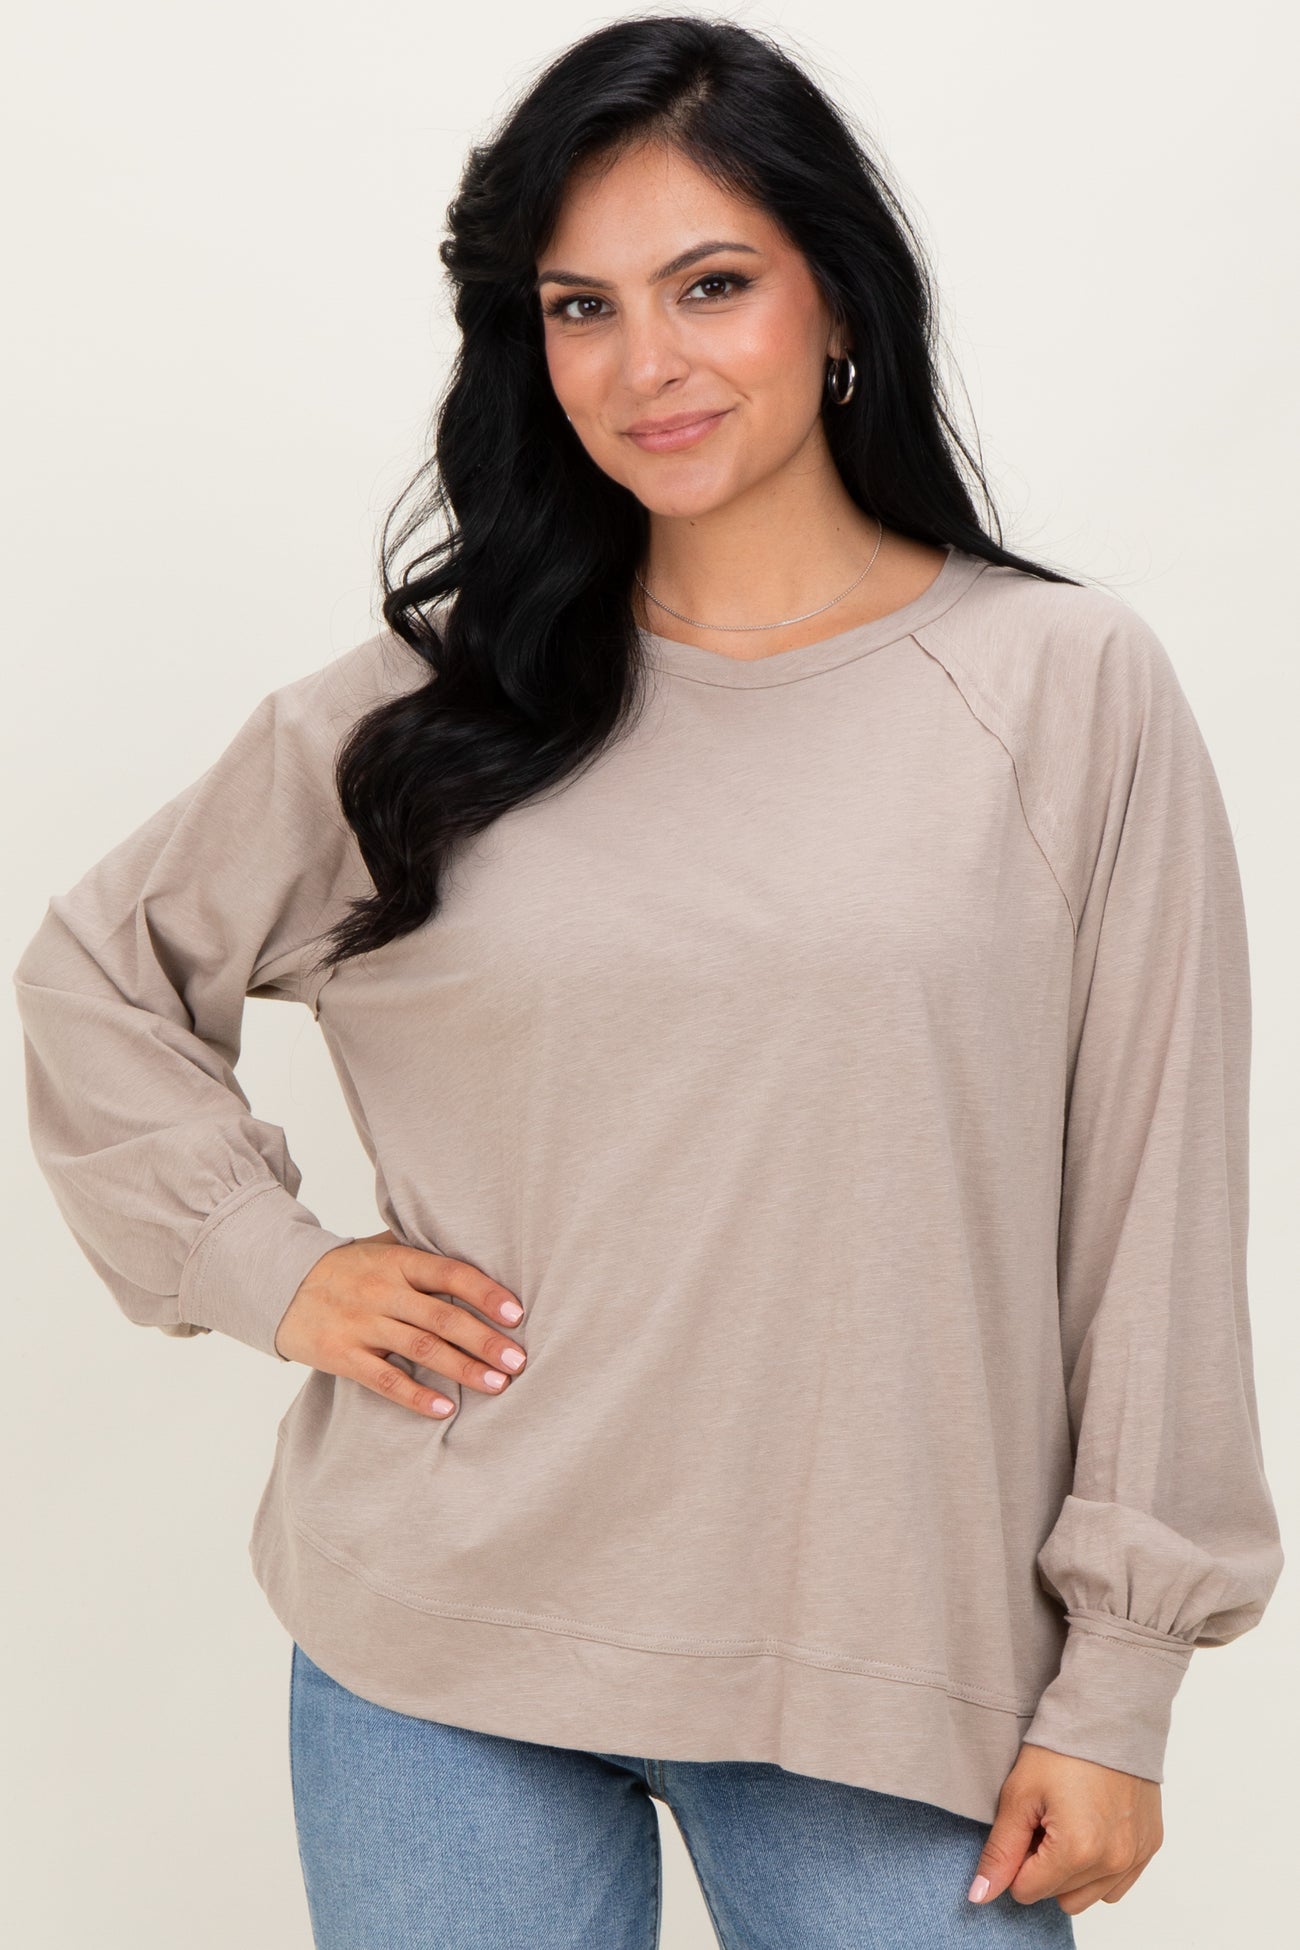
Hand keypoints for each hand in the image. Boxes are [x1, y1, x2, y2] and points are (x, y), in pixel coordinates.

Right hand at [273, 1227, 526, 1418]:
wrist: (280, 1283)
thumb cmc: (347, 1267)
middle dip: (485, 1341)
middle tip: (519, 1361)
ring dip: (463, 1369)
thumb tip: (482, 1252)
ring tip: (497, 1385)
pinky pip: (385, 1380)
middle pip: (442, 1318)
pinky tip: (446, 1409)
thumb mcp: (382, 1247)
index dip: (485, 1293)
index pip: (450, 1274)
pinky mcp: (342, 1356)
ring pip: (421, 1350)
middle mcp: (382, 1291)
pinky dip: (417, 1396)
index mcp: (397, 1262)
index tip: (517, 1314)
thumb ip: (422, 1254)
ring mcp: (361, 1325)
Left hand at [967, 1743, 1162, 1914]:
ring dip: (1072, 1872)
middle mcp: (1113, 1862)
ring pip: (1089, 1896)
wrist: (1109, 1713)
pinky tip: (1091, 1827)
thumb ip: (1000, 1852)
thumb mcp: (1019, 1795)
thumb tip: (980, 1896)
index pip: (1027, 1890)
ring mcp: (1136, 1856)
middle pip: (1058, 1897)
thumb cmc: (1061, 1748)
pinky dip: (1100, 1867)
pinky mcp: (1150, 1845)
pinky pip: (1117, 1883)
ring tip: (1068, 1822)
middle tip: (1044, 1820)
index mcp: (1077, 1850)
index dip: (1017, 1859)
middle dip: (1044, 1867)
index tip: (1025, 1823)